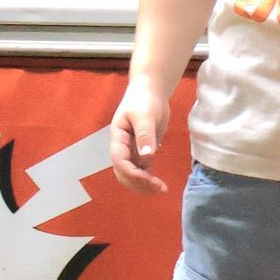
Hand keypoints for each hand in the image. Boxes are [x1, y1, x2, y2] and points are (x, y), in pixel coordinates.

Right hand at [110, 77, 169, 194]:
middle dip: (138, 183)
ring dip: (143, 185)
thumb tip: (147, 157)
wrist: (150, 90)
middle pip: (123, 173)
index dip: (131, 173)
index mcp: (118, 138)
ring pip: (132, 175)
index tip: (148, 179)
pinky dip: (149, 179)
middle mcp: (122, 147)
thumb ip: (145, 135)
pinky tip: (159, 185)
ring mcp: (132, 151)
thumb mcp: (145, 115)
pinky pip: (142, 170)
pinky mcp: (143, 151)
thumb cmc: (144, 99)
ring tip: (161, 189)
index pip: (119, 161)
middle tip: (158, 188)